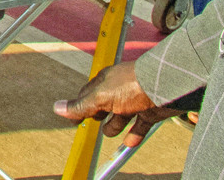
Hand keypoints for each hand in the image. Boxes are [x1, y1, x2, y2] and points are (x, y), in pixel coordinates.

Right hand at [53, 61, 183, 147]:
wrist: (166, 86)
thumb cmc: (131, 86)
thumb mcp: (100, 97)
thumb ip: (81, 105)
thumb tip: (57, 108)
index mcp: (105, 82)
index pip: (87, 95)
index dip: (79, 107)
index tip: (74, 120)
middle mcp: (119, 90)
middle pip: (105, 105)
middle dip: (98, 114)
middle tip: (92, 123)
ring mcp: (136, 101)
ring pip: (122, 116)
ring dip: (115, 125)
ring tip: (110, 133)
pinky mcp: (151, 111)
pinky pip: (140, 125)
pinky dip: (134, 134)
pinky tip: (129, 142)